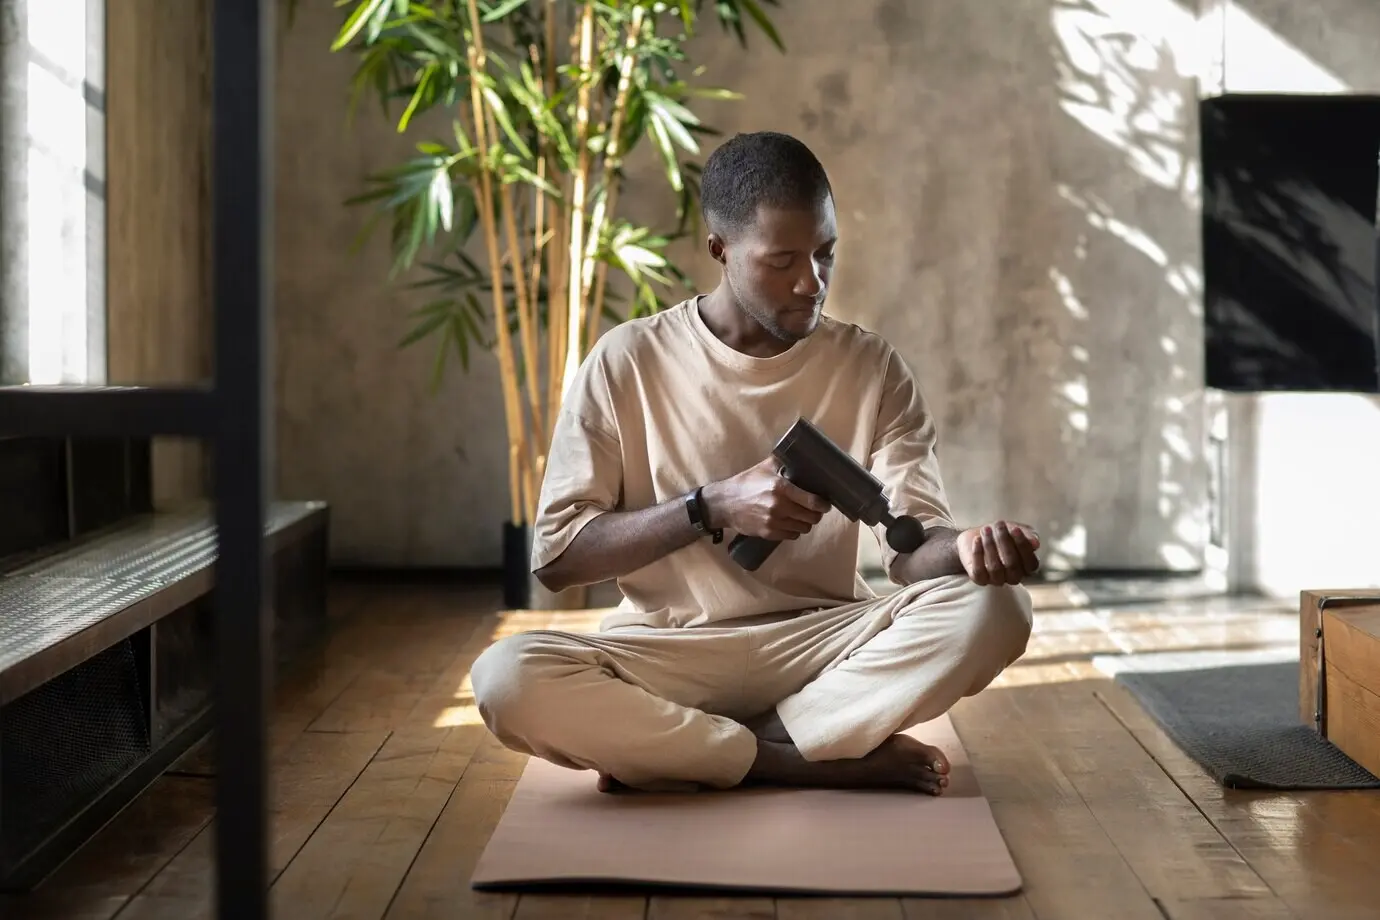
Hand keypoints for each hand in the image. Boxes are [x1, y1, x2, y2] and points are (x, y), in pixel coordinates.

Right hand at [702, 457, 830, 540]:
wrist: (724, 503)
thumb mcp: (764, 467)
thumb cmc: (745, 483)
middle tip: (815, 511)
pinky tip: (790, 524)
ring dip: (805, 523)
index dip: (823, 505)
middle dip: (816, 514)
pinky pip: (791, 536)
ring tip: (802, 517)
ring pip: (803, 528)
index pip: (812, 501)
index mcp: (781, 488)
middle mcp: (779, 506)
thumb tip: (799, 452)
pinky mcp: (768, 533)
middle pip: (810, 517)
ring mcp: (773, 521)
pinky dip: (793, 531)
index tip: (826, 505)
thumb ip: (782, 461)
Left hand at [958, 521, 1040, 585]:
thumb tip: (1035, 543)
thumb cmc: (1002, 534)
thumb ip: (1029, 536)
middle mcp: (1014, 577)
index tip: (1015, 528)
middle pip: (1012, 564)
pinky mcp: (980, 579)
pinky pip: (979, 571)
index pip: (1031, 563)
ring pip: (995, 568)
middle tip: (999, 524)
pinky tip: (977, 539)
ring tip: (985, 529)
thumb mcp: (1017, 530)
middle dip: (1005, 542)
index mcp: (1027, 568)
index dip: (1023, 546)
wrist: (977, 537)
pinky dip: (978, 554)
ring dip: (990, 545)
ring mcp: (997, 580)